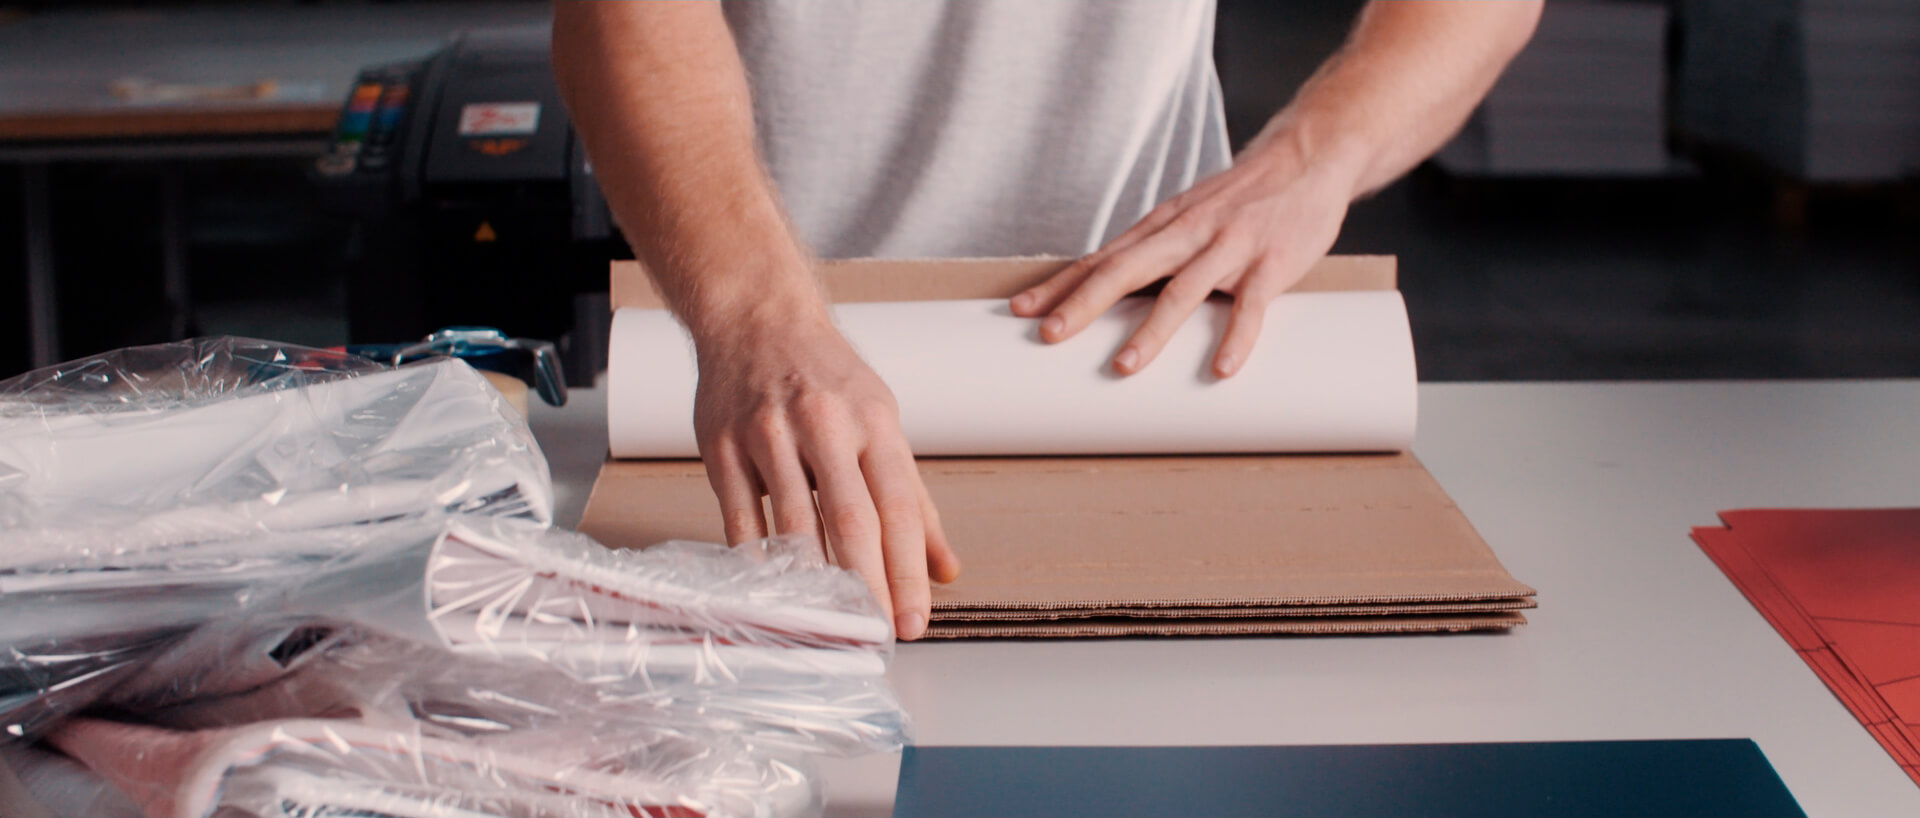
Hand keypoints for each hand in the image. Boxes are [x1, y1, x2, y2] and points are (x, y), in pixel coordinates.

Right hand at [692, 316, 961, 639]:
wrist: (755, 317)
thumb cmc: (826, 376)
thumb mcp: (881, 422)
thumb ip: (913, 499)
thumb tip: (944, 567)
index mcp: (873, 421)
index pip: (899, 507)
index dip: (908, 570)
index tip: (914, 620)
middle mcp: (823, 424)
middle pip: (851, 519)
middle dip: (869, 586)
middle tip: (877, 636)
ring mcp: (768, 434)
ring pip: (793, 523)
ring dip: (813, 582)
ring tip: (830, 626)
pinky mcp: (722, 446)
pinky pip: (740, 517)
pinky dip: (757, 561)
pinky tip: (773, 593)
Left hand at [1010, 133, 1362, 376]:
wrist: (1307, 157)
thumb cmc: (1241, 197)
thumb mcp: (1188, 215)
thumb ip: (1153, 250)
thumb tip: (1104, 287)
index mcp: (1163, 225)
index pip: (1102, 257)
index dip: (1061, 284)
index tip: (1022, 311)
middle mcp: (1189, 232)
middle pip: (1127, 269)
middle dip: (1085, 303)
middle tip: (1050, 335)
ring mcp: (1230, 246)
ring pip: (1184, 290)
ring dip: (1152, 330)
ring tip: (1123, 366)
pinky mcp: (1272, 262)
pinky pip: (1253, 305)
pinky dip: (1237, 337)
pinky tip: (1222, 369)